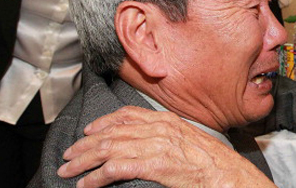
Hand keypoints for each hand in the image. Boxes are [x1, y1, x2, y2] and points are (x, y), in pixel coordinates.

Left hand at [57, 106, 275, 187]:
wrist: (227, 174)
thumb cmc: (212, 162)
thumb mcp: (188, 140)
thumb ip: (166, 136)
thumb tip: (148, 143)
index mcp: (166, 120)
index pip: (126, 115)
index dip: (102, 122)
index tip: (88, 130)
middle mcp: (158, 129)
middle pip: (111, 133)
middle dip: (84, 145)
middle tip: (68, 155)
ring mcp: (155, 146)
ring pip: (108, 149)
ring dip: (83, 162)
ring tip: (69, 172)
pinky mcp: (153, 165)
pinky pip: (115, 169)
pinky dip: (96, 178)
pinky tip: (86, 185)